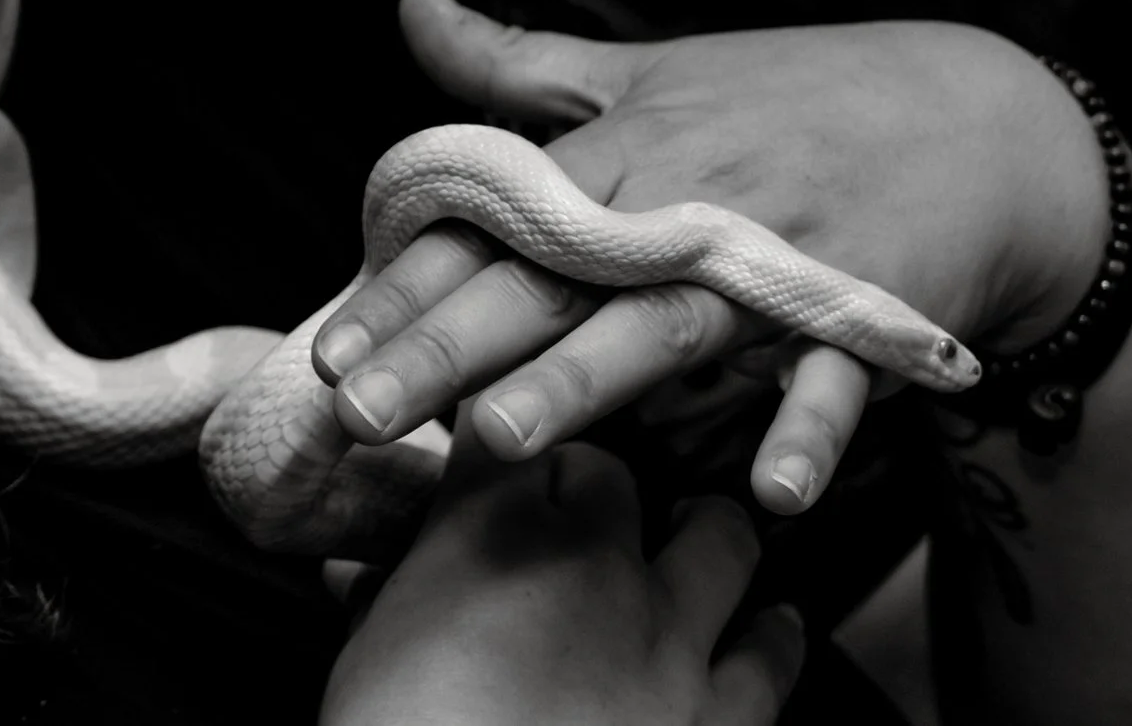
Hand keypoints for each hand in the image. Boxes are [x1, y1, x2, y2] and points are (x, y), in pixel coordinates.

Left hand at [314, 0, 1110, 513]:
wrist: (980, 124)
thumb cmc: (788, 98)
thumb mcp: (644, 70)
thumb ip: (514, 64)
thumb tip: (408, 2)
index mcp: (622, 149)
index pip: (490, 220)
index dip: (404, 283)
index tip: (328, 345)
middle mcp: (684, 205)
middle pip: (549, 283)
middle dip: (449, 347)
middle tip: (361, 410)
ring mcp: (776, 265)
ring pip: (664, 329)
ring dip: (585, 382)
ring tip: (499, 436)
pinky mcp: (866, 316)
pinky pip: (834, 384)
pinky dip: (808, 432)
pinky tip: (768, 492)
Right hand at [323, 425, 804, 725]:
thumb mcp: (363, 661)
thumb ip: (379, 604)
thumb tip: (356, 578)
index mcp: (488, 530)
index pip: (502, 435)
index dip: (497, 441)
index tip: (491, 455)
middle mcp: (588, 559)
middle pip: (607, 472)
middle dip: (588, 481)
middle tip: (574, 505)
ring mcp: (666, 635)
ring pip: (718, 540)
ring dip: (704, 530)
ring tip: (699, 526)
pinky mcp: (721, 714)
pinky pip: (772, 657)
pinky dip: (773, 635)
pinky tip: (775, 624)